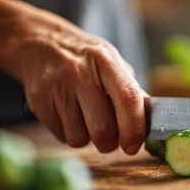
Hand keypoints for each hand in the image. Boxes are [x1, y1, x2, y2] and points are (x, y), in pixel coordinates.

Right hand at [3, 8, 146, 154]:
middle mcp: (79, 72)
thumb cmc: (85, 60)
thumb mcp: (112, 64)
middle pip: (102, 128)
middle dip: (110, 143)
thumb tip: (151, 122)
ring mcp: (56, 87)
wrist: (39, 43)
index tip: (134, 146)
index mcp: (106, 60)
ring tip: (88, 120)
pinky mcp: (38, 102)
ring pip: (80, 138)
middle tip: (112, 137)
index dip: (135, 128)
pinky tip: (70, 115)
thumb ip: (131, 91)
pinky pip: (62, 137)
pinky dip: (71, 134)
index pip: (128, 98)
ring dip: (89, 139)